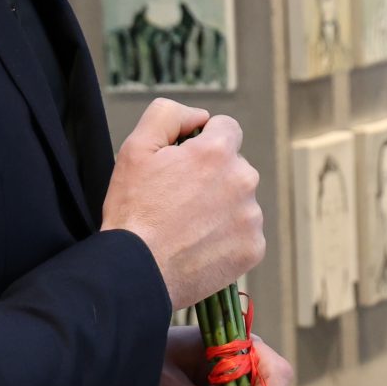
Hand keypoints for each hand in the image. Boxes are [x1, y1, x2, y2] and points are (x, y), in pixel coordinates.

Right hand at [103, 99, 264, 309]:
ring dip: (220, 206)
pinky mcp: (253, 248)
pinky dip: (227, 237)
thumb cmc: (134, 210)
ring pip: (240, 200)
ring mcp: (251, 217)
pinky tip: (200, 245)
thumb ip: (169, 115)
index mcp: (218, 152)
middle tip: (179, 199)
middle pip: (234, 166)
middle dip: (212, 176)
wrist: (137, 270)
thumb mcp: (136, 147)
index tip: (185, 162)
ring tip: (187, 225)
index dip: (203, 141)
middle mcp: (243, 180)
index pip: (227, 128)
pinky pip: (244, 232)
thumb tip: (200, 116)